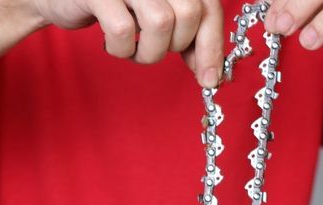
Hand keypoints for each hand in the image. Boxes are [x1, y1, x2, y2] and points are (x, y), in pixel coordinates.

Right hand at [28, 0, 225, 86]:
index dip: (213, 45)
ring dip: (147, 52)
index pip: (208, 8)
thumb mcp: (153, 17)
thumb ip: (183, 36)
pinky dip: (120, 49)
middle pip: (189, 15)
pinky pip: (123, 31)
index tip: (210, 79)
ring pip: (161, 24)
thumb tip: (211, 71)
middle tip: (154, 49)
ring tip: (132, 49)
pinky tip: (110, 43)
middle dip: (176, 46)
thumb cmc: (111, 7)